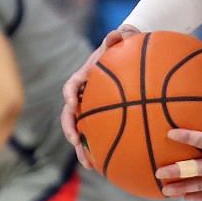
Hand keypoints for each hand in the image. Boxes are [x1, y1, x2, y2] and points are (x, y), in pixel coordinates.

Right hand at [60, 26, 139, 166]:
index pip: (72, 86)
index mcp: (84, 78)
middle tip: (75, 142)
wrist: (131, 55)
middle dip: (71, 130)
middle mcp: (84, 96)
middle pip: (71, 115)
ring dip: (82, 149)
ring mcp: (92, 109)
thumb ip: (119, 37)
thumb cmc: (126, 47)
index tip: (71, 102)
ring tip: (90, 165)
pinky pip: (100, 136)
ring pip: (82, 131)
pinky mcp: (103, 120)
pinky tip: (111, 166)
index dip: (70, 95)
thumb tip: (117, 34)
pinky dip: (103, 150)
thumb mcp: (123, 39)